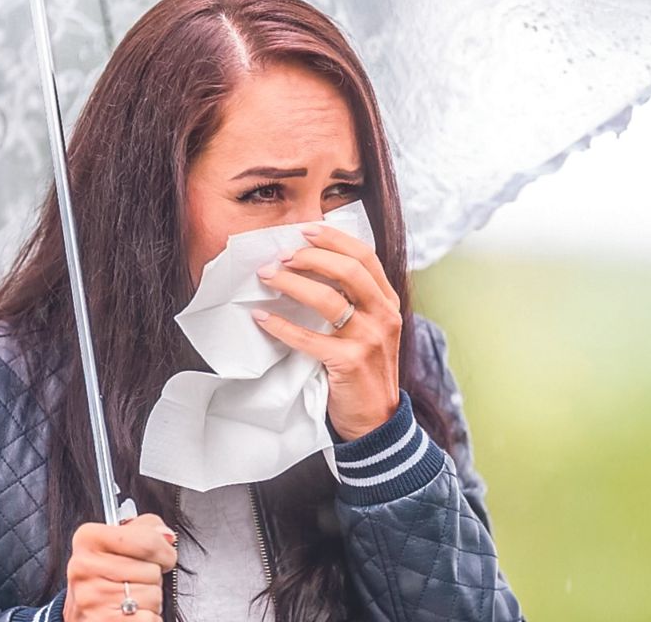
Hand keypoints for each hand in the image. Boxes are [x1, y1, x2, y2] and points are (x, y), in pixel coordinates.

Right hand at [63, 513, 176, 620]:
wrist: (84, 614)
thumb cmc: (104, 577)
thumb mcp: (117, 542)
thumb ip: (146, 528)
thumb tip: (166, 535)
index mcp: (89, 540)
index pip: (148, 541)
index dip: (164, 551)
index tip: (161, 556)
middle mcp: (85, 568)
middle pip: (153, 570)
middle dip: (153, 577)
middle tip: (135, 580)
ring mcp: (93, 599)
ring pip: (153, 595)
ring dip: (150, 599)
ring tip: (130, 597)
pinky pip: (149, 618)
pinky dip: (148, 617)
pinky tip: (132, 614)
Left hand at [252, 222, 401, 440]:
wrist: (376, 419)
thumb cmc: (365, 370)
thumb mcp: (371, 328)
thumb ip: (354, 301)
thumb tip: (311, 268)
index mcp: (388, 302)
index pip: (365, 256)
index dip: (334, 239)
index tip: (305, 230)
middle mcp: (383, 315)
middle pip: (349, 270)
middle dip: (310, 257)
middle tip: (280, 256)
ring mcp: (369, 339)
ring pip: (328, 299)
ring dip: (292, 283)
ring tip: (267, 277)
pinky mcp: (349, 362)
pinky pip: (308, 338)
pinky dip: (281, 326)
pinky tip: (262, 318)